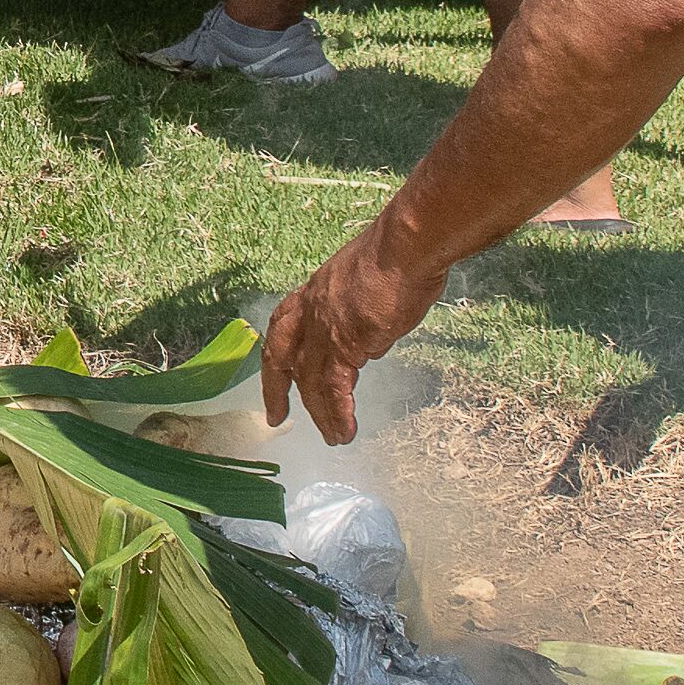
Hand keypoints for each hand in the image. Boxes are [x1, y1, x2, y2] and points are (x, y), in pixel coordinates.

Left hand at [261, 217, 432, 444]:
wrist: (407, 246)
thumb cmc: (400, 256)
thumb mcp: (368, 287)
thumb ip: (363, 318)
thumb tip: (371, 348)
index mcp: (314, 292)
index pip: (282, 326)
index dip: (277, 353)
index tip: (277, 374)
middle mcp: (311, 310)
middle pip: (281, 357)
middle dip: (276, 389)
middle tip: (276, 417)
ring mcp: (324, 327)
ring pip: (310, 381)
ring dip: (320, 414)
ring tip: (332, 438)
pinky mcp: (345, 343)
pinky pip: (334, 388)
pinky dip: (339, 413)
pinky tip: (346, 432)